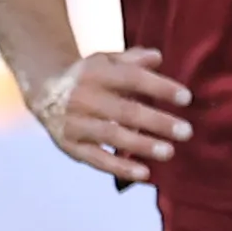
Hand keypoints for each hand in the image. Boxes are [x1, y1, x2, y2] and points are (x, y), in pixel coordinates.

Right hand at [32, 49, 191, 181]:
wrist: (44, 91)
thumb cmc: (90, 76)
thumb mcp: (107, 61)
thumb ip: (133, 60)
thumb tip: (157, 56)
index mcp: (97, 73)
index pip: (132, 78)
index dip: (159, 87)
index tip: (187, 98)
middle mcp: (83, 98)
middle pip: (124, 110)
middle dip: (157, 122)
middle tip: (187, 132)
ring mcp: (75, 123)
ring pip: (110, 135)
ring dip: (141, 145)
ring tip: (169, 152)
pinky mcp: (70, 145)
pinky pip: (95, 159)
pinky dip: (119, 167)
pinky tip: (144, 173)